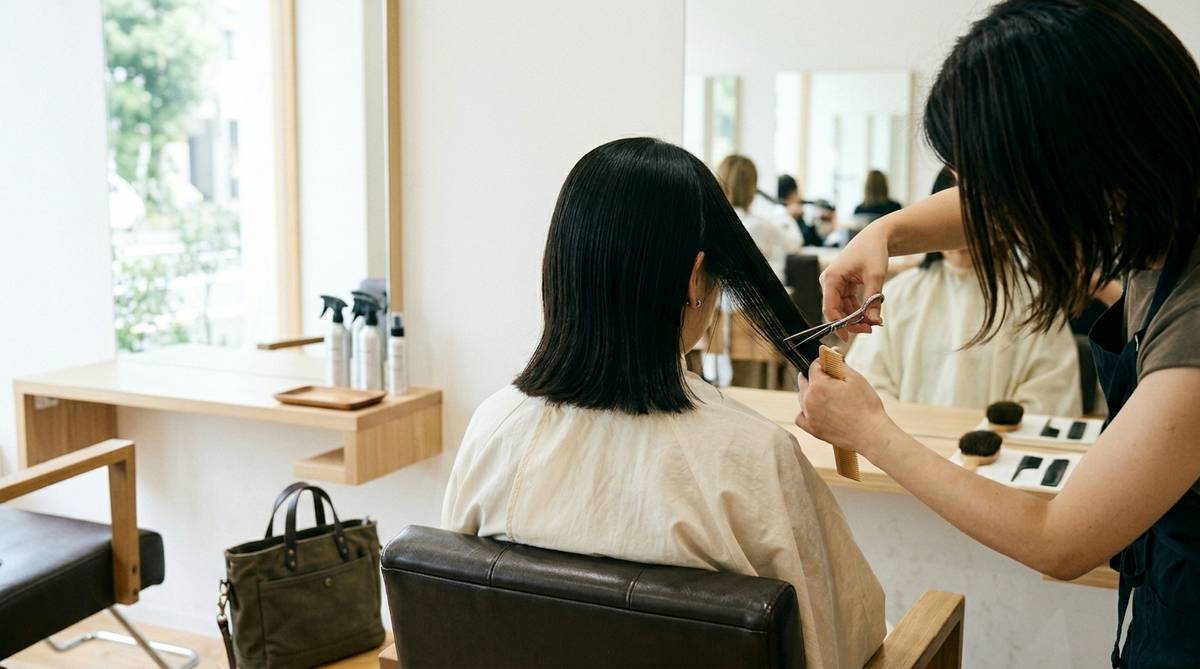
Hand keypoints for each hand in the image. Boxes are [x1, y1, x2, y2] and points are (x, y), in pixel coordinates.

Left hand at [795, 363, 896, 458]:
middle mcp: (808, 399)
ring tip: (828, 395)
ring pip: (802, 397)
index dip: (823, 363)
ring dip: (810, 392)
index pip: (813, 366)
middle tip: (830, 380)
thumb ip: (837, 364)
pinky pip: (800, 416)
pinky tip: (817, 409)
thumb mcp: (855, 378)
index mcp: (818, 385)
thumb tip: (829, 353)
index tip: (831, 366)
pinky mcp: (812, 429)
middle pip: (804, 380)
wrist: (871, 434)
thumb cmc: (866, 406)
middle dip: (815, 377)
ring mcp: (808, 415)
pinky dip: (805, 411)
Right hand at [819, 224, 888, 339]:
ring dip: (856, 317)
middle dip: (851, 322)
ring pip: (842, 309)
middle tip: (870, 329)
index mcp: (831, 278)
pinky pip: (847, 303)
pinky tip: (870, 314)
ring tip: (874, 321)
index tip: (850, 337)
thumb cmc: (872, 251)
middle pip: (835, 311)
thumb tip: (874, 322)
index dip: (838, 325)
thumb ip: (873, 300)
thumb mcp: (875, 276)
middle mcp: (829, 282)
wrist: (876, 237)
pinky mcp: (842, 285)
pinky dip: (858, 310)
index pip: (830, 308)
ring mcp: (835, 284)